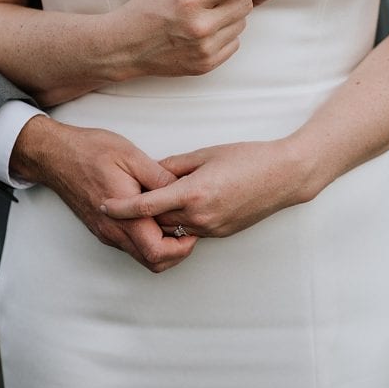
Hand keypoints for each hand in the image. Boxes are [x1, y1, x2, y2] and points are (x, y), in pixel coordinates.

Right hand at [12, 117, 196, 272]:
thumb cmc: (89, 151)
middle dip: (176, 253)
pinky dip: (145, 240)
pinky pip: (128, 245)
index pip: (158, 251)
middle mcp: (113, 230)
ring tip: (172, 222)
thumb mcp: (130, 155)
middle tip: (187, 231)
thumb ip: (158, 177)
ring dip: (161, 247)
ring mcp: (105, 231)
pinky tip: (152, 218)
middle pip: (152, 262)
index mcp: (124, 214)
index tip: (192, 230)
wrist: (54, 155)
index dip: (182, 247)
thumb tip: (183, 190)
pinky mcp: (101, 228)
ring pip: (140, 256)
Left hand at [101, 139, 315, 237]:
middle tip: (122, 197)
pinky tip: (176, 206)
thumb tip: (149, 172)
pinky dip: (177, 221)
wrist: (284, 177)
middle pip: (155, 221)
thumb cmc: (247, 158)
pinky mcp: (220, 233)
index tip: (103, 205)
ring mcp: (211, 228)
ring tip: (148, 201)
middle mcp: (200, 216)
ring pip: (171, 229)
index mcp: (193, 193)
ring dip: (158, 219)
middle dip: (139, 213)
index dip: (122, 207)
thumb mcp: (204, 154)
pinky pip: (189, 231)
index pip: (147, 205)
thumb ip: (172, 166)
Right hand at [107, 0, 272, 80]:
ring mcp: (204, 49)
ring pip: (241, 24)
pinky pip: (233, 44)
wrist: (123, 46)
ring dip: (231, 16)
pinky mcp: (206, 65)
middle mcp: (199, 26)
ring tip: (209, 14)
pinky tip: (205, 32)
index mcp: (189, 1)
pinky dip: (225, 35)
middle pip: (244, 4)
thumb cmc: (144, 11)